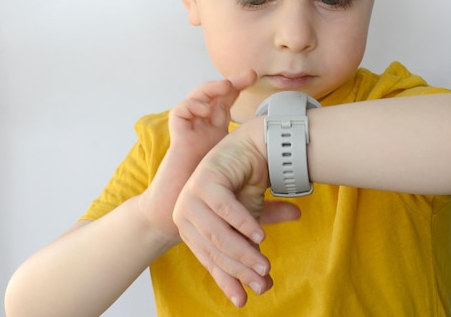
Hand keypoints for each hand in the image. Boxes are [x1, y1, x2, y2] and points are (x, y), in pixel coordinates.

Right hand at [137, 71, 256, 243]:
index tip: (258, 78)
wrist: (180, 215)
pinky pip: (181, 113)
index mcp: (220, 136)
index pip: (231, 105)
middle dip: (232, 83)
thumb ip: (268, 204)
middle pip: (217, 96)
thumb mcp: (244, 198)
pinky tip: (207, 109)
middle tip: (249, 74)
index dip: (242, 89)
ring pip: (198, 98)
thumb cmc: (211, 206)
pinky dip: (193, 106)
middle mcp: (205, 129)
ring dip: (212, 90)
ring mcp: (191, 132)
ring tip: (227, 86)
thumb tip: (299, 212)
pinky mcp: (178, 139)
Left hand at [172, 119, 300, 307]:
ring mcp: (191, 195)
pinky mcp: (204, 180)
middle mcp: (185, 212)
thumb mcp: (248, 228)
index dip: (229, 280)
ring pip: (219, 234)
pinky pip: (225, 209)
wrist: (253, 150)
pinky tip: (260, 234)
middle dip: (240, 268)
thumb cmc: (246, 189)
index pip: (210, 260)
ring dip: (244, 251)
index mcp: (190, 227)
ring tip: (265, 264)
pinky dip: (243, 223)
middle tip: (263, 279)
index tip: (246, 299)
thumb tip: (265, 287)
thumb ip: (251, 252)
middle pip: (215, 249)